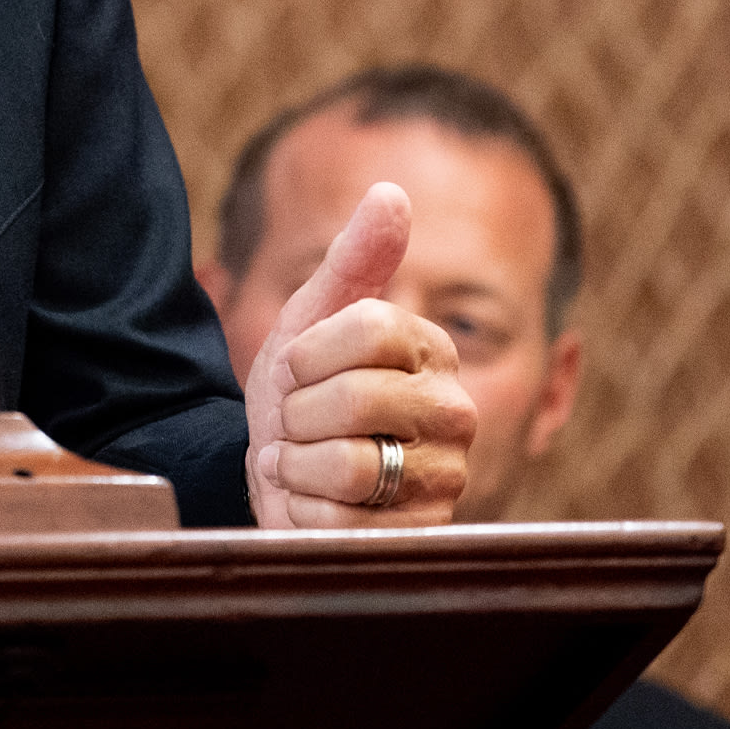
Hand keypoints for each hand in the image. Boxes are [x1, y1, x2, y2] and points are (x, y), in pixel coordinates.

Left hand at [242, 181, 474, 527]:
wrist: (274, 470)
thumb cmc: (297, 390)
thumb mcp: (310, 317)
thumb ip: (353, 260)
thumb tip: (392, 193)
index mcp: (431, 349)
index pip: (369, 328)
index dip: (307, 352)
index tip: (297, 368)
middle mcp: (454, 412)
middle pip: (357, 398)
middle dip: (296, 412)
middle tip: (295, 421)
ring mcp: (445, 477)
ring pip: (350, 463)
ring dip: (296, 463)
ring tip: (301, 459)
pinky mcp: (419, 535)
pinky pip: (341, 520)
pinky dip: (302, 509)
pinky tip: (309, 500)